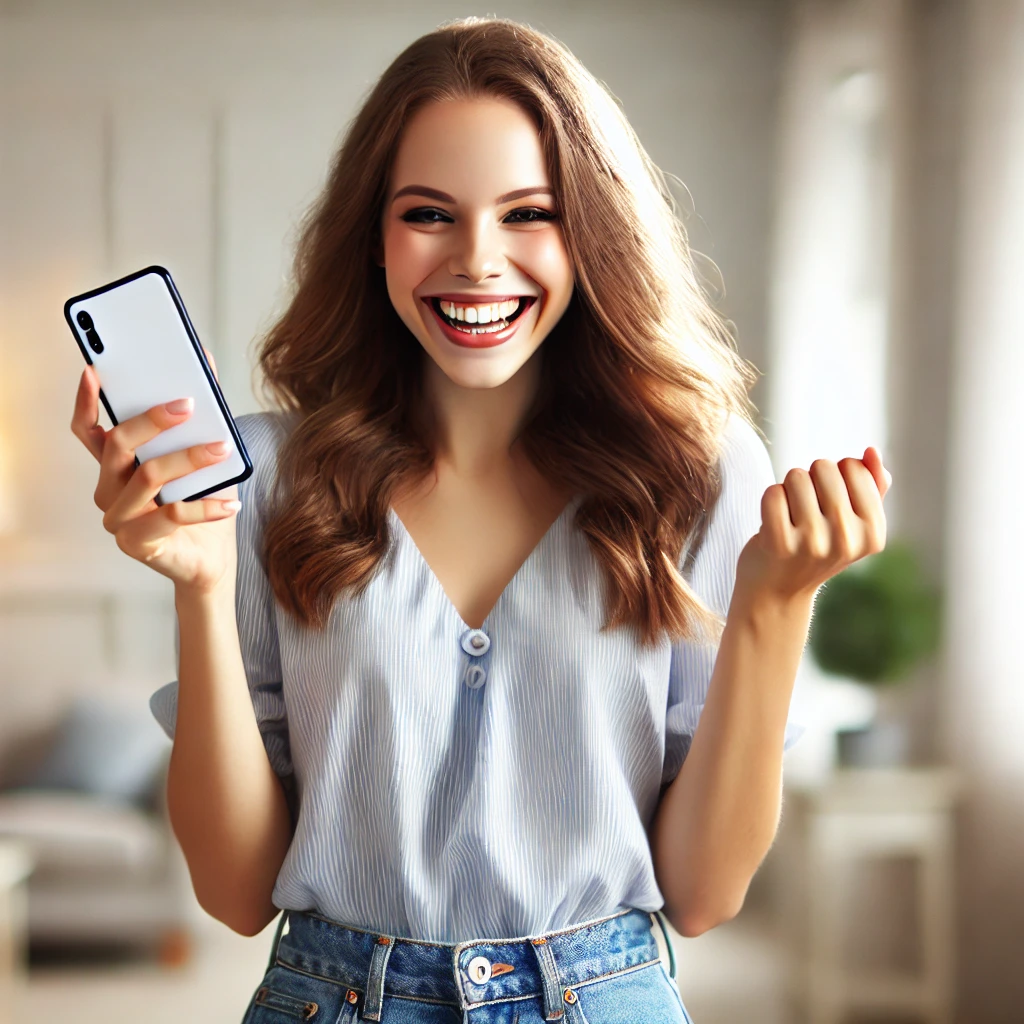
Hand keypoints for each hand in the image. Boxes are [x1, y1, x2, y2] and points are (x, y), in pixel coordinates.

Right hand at [70, 348, 240, 592]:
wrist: (209, 559)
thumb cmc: (200, 502)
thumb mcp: (202, 454)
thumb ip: (198, 412)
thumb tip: (204, 362)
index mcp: (114, 466)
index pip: (88, 430)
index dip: (87, 402)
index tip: (95, 371)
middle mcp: (107, 490)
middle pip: (118, 445)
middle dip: (153, 420)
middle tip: (189, 403)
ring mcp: (119, 519)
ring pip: (148, 477)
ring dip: (189, 458)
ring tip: (223, 449)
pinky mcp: (138, 544)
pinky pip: (172, 515)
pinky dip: (206, 506)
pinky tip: (232, 501)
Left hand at [735, 446, 891, 604]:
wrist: (777, 593)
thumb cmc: (814, 549)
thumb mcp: (851, 523)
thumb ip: (870, 486)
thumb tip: (872, 451)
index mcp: (873, 533)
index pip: (854, 467)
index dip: (835, 475)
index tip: (828, 503)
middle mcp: (847, 540)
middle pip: (824, 467)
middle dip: (810, 479)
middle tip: (804, 510)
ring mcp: (813, 544)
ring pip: (796, 476)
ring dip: (788, 489)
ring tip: (790, 517)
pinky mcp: (779, 544)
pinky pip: (773, 493)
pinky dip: (770, 499)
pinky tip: (772, 522)